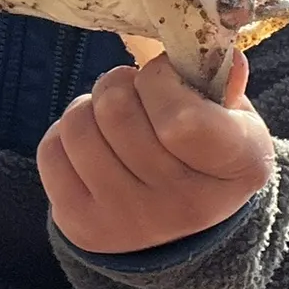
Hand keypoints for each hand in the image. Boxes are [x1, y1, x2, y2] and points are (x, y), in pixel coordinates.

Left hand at [36, 49, 274, 254]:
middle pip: (115, 109)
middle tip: (134, 95)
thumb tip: (227, 59)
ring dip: (89, 108)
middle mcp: (186, 205)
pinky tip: (93, 147)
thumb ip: (222, 84)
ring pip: (77, 126)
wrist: (180, 230)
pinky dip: (64, 136)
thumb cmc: (204, 152)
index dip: (161, 80)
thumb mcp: (231, 117)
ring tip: (112, 120)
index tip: (166, 77)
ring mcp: (132, 221)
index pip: (179, 119)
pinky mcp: (85, 226)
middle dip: (118, 84)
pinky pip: (51, 151)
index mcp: (238, 168)